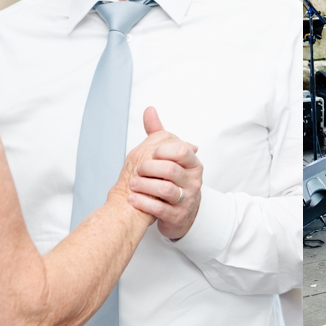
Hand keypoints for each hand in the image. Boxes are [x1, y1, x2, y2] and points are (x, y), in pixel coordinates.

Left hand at [125, 107, 202, 240]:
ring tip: (132, 184)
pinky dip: (143, 203)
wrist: (180, 212)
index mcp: (193, 163)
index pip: (180, 150)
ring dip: (145, 185)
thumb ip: (159, 134)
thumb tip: (149, 110)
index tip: (150, 153)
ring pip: (166, 189)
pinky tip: (133, 198)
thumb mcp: (169, 157)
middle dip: (149, 167)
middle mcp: (193, 181)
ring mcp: (187, 199)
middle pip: (171, 169)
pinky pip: (160, 209)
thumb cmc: (173, 180)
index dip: (162, 150)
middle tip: (137, 169)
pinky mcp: (177, 216)